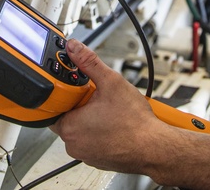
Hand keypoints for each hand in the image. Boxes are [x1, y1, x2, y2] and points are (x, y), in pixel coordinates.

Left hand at [50, 39, 167, 172]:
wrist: (154, 147)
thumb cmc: (134, 122)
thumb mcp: (111, 82)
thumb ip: (89, 62)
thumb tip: (74, 48)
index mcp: (69, 126)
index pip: (55, 106)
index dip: (67, 94)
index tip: (80, 89)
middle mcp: (73, 144)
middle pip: (69, 117)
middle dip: (82, 106)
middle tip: (99, 98)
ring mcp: (86, 154)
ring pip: (82, 130)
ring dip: (92, 119)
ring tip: (110, 112)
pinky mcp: (98, 160)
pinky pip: (93, 142)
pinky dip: (101, 133)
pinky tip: (115, 125)